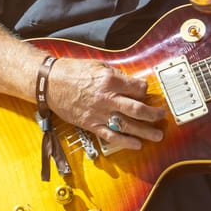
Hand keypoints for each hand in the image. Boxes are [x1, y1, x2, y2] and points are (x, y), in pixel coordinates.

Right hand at [45, 57, 165, 152]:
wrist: (50, 83)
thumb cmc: (73, 71)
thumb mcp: (98, 66)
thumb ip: (116, 75)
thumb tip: (131, 83)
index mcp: (110, 81)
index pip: (138, 88)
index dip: (145, 91)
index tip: (147, 93)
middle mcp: (108, 98)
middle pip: (138, 109)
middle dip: (153, 114)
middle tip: (161, 116)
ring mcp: (100, 113)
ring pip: (128, 125)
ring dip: (146, 131)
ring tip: (157, 135)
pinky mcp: (92, 124)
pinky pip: (112, 136)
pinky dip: (126, 141)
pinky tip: (137, 144)